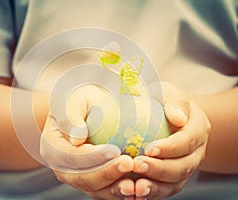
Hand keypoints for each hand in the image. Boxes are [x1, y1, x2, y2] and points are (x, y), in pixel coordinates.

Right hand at [40, 84, 136, 198]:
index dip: (92, 157)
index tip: (114, 151)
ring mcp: (78, 179)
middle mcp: (63, 169)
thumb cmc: (80, 103)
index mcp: (53, 149)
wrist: (86, 114)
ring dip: (116, 190)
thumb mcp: (72, 100)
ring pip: (97, 190)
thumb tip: (77, 137)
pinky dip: (122, 192)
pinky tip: (139, 189)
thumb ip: (70, 115)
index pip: (71, 157)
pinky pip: (107, 191)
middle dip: (107, 175)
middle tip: (129, 164)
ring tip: (136, 185)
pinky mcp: (94, 184)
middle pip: (83, 179)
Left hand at [130, 82, 210, 199]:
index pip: (188, 140)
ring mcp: (186, 165)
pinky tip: (136, 193)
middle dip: (160, 168)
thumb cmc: (163, 101)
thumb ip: (175, 102)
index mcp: (198, 128)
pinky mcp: (174, 177)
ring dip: (156, 185)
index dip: (171, 147)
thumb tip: (177, 118)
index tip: (150, 149)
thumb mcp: (169, 93)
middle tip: (138, 165)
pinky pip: (166, 189)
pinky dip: (152, 192)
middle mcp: (196, 150)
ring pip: (176, 181)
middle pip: (183, 165)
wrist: (165, 115)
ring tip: (136, 187)